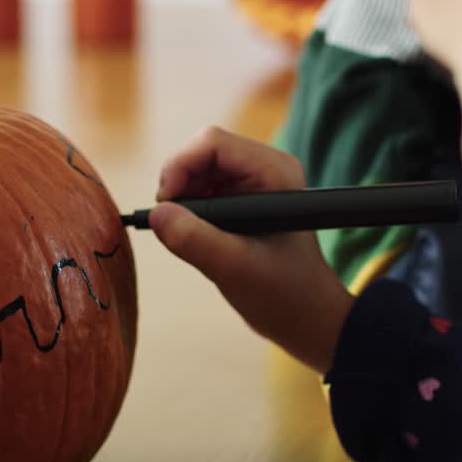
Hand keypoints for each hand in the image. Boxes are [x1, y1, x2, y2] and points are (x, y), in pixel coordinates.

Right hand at [151, 126, 354, 373]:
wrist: (305, 318)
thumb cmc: (284, 295)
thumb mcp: (235, 269)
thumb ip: (194, 240)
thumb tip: (156, 214)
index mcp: (275, 173)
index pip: (214, 143)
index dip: (181, 166)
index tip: (165, 204)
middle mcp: (266, 169)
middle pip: (202, 151)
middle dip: (179, 182)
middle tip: (171, 223)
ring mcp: (254, 183)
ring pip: (198, 169)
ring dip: (182, 198)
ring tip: (186, 234)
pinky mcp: (242, 200)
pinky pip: (202, 188)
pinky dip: (188, 208)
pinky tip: (195, 235)